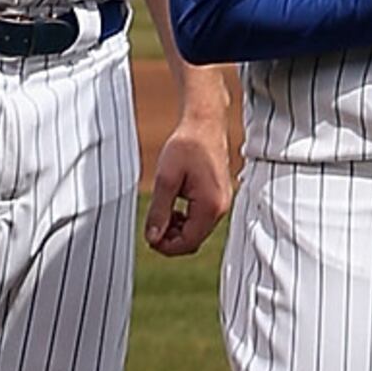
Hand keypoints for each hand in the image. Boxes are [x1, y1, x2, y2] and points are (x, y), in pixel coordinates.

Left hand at [143, 111, 233, 255]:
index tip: (148, 237)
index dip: (165, 247)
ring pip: (198, 232)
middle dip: (171, 240)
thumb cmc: (186, 146)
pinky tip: (173, 208)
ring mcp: (222, 203)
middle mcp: (221, 208)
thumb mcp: (165, 179)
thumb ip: (159, 212)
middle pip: (194, 241)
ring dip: (177, 230)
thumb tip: (152, 238)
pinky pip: (202, 221)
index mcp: (210, 206)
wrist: (205, 123)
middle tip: (151, 227)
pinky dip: (186, 221)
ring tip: (161, 214)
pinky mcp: (219, 197)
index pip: (187, 243)